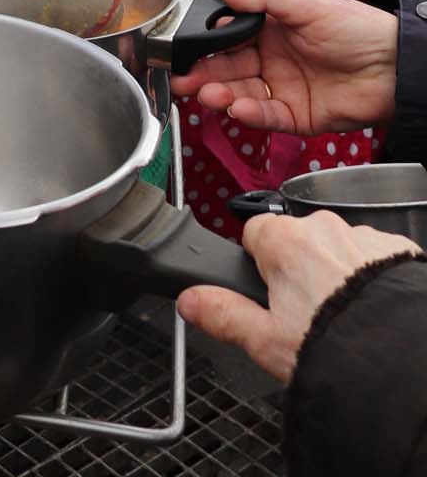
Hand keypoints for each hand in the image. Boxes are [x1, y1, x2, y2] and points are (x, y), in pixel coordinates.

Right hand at [170, 0, 395, 132]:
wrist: (395, 65)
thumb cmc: (357, 28)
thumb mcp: (306, 4)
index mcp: (271, 28)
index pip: (229, 34)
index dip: (208, 41)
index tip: (186, 45)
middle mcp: (273, 58)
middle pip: (229, 67)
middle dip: (204, 73)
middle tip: (183, 77)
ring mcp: (283, 87)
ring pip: (243, 93)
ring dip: (222, 94)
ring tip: (206, 94)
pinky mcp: (297, 115)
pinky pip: (268, 116)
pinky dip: (252, 114)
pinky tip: (238, 108)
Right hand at [178, 209, 419, 384]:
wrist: (400, 360)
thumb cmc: (331, 347)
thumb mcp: (263, 341)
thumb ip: (222, 313)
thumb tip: (188, 301)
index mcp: (283, 241)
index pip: (253, 234)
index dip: (256, 266)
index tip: (267, 294)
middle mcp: (321, 226)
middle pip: (296, 241)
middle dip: (297, 271)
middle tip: (305, 316)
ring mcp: (361, 235)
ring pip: (335, 250)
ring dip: (335, 274)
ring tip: (342, 318)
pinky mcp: (395, 250)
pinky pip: (371, 257)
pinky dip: (368, 278)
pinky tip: (369, 310)